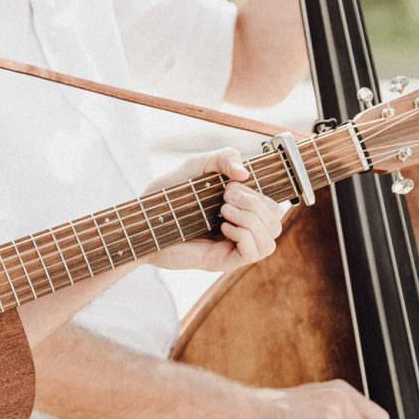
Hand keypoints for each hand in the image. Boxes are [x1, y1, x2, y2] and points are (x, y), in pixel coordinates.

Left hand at [145, 148, 283, 272]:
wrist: (142, 222)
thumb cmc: (166, 195)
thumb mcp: (195, 167)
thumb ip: (222, 158)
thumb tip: (245, 173)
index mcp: (239, 210)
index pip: (274, 206)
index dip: (261, 194)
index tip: (231, 185)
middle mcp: (240, 229)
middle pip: (276, 222)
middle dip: (255, 204)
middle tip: (226, 197)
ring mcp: (232, 247)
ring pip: (270, 239)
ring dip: (251, 220)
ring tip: (223, 212)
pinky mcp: (223, 261)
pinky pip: (255, 252)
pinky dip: (245, 236)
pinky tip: (222, 227)